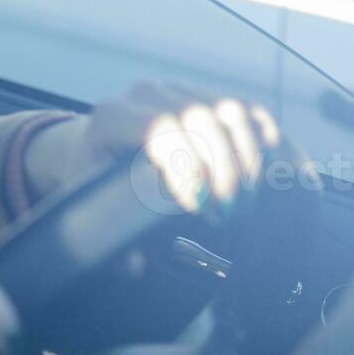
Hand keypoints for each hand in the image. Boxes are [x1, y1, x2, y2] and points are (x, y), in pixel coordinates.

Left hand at [22, 81, 282, 214]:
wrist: (98, 147)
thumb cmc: (95, 179)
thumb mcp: (91, 201)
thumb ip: (110, 232)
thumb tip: (134, 265)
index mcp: (113, 116)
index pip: (160, 128)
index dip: (188, 165)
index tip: (199, 208)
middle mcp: (145, 93)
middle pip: (201, 119)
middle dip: (223, 171)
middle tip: (226, 214)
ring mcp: (179, 90)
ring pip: (229, 111)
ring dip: (246, 159)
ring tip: (242, 201)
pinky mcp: (206, 95)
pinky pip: (246, 111)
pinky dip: (262, 141)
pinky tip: (261, 175)